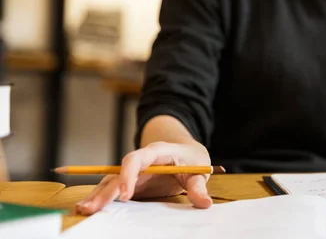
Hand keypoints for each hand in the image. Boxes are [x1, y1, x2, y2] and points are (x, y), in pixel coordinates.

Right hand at [76, 141, 211, 214]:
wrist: (187, 152)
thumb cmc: (192, 158)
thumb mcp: (199, 170)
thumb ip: (199, 186)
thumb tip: (204, 203)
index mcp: (157, 152)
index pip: (137, 159)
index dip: (129, 175)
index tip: (126, 195)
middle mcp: (141, 161)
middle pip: (118, 173)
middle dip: (104, 190)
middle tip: (90, 209)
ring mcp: (134, 173)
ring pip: (111, 181)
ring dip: (97, 195)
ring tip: (82, 211)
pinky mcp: (132, 184)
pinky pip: (114, 190)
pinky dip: (102, 199)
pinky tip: (89, 209)